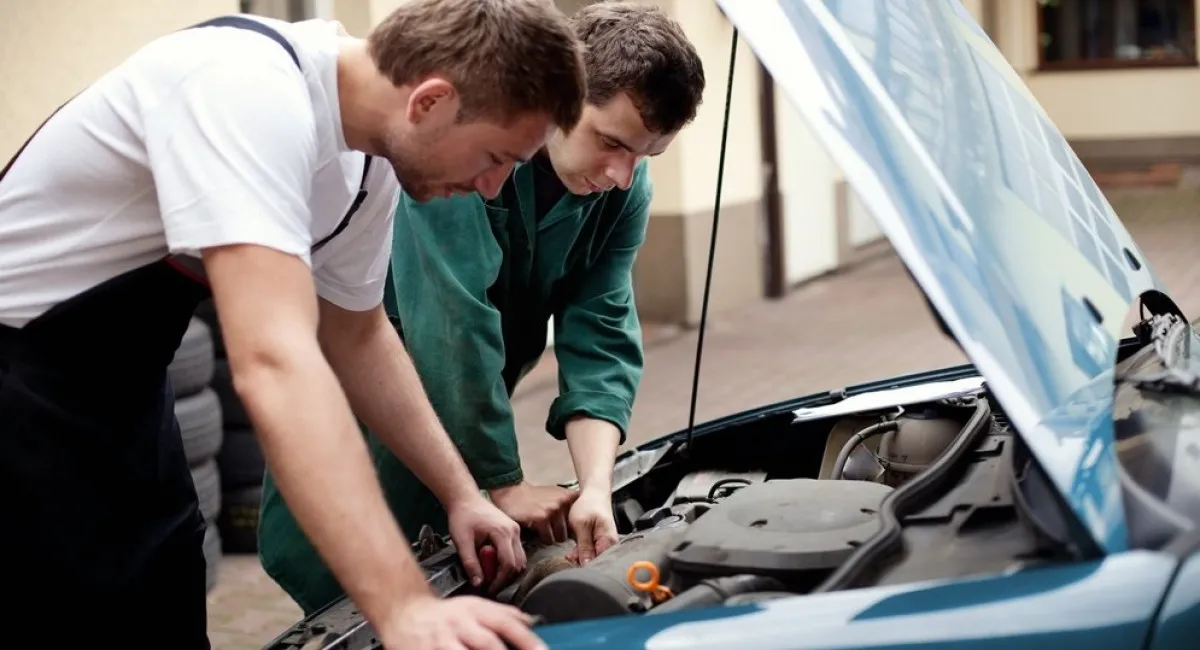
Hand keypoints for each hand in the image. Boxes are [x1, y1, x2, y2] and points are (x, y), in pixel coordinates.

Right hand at [378, 593, 546, 649]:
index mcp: (475, 610)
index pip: (506, 622)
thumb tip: (531, 621)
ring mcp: (441, 641)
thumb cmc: (444, 615)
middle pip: (487, 642)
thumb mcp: (473, 606)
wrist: (404, 613)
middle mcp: (459, 623)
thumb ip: (503, 614)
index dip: (526, 639)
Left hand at [446, 493, 526, 592]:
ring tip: (489, 572)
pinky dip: (507, 561)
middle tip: (488, 582)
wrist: (465, 499)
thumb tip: (478, 583)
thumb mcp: (461, 541)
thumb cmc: (462, 516)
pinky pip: (517, 552)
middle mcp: (513, 531)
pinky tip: (492, 562)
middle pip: (518, 564)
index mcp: (502, 532)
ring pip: (520, 559)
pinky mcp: (513, 531)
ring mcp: (515, 530)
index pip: (509, 564)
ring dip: (506, 570)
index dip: (499, 580)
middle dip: (504, 577)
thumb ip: (470, 563)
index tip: (489, 588)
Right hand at [489, 481, 579, 544]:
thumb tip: (580, 526)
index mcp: (569, 496)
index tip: (567, 527)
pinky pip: (548, 539)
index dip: (574, 526)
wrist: (512, 493)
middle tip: (550, 528)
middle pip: (571, 531)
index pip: (581, 519)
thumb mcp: (555, 495)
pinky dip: (542, 538)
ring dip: (552, 537)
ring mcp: (553, 509)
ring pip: (560, 537)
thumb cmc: (534, 498)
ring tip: (543, 529)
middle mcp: (563, 501)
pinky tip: (536, 530)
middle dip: (561, 533)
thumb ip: (568, 506)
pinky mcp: (542, 519)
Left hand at [564, 487, 618, 564]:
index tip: (574, 562)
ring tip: (571, 553)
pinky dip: (582, 552)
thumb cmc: (590, 505)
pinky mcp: (600, 543)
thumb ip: (584, 546)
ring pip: (592, 558)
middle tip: (570, 556)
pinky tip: (574, 550)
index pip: (599, 562)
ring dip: (580, 557)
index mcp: (608, 541)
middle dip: (581, 561)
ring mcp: (605, 544)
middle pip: (596, 562)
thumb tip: (586, 564)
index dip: (585, 565)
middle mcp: (610, 545)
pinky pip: (591, 553)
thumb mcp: (582, 525)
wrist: (594, 494)